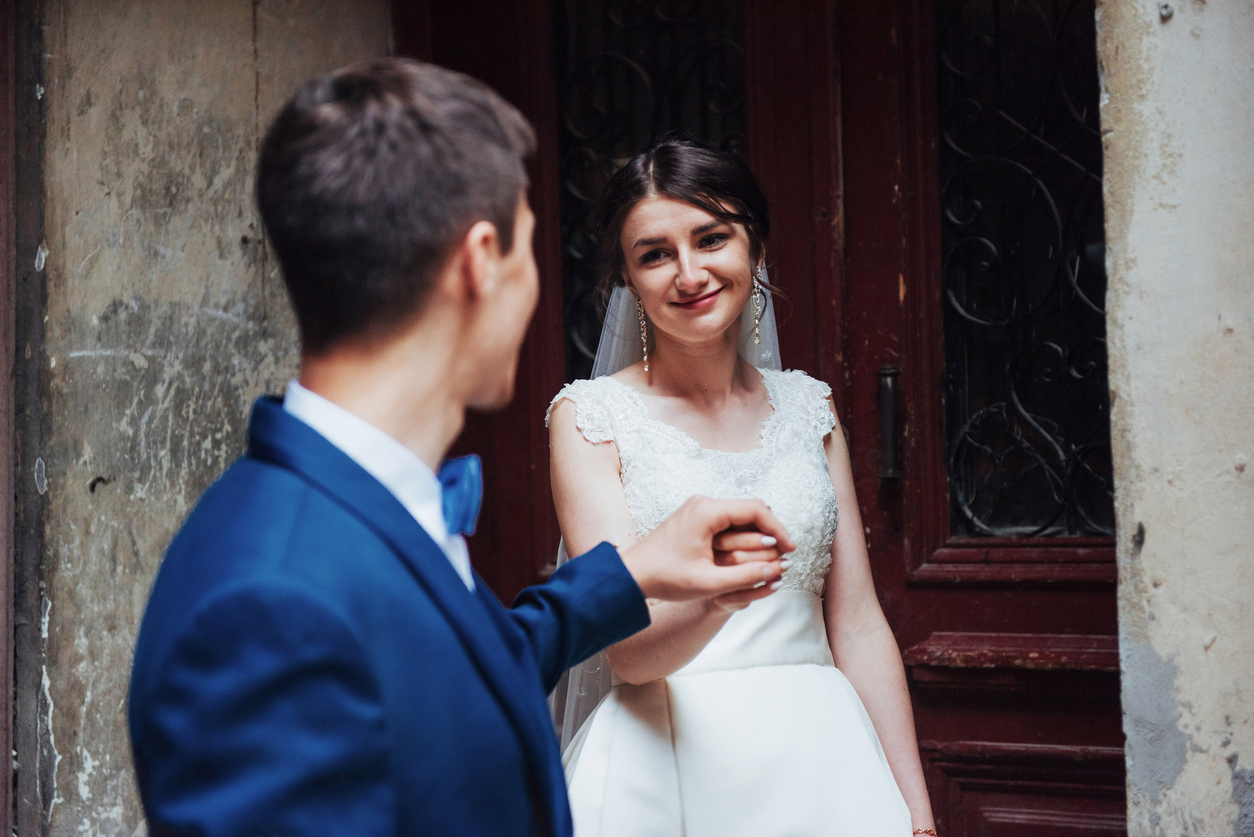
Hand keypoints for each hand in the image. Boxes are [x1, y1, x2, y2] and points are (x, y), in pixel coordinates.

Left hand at [618, 496, 794, 601]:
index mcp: (707, 511)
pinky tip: (751, 555)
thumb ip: (746, 576)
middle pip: (750, 509)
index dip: (778, 530)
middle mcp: (703, 502)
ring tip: (772, 557)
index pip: (757, 510)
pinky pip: (727, 521)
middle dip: (771, 531)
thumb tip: (779, 570)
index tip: (791, 551)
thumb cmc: (665, 578)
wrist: (632, 574)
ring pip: (740, 515)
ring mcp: (698, 508)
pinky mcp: (695, 517)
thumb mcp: (709, 582)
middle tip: (785, 556)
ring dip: (757, 535)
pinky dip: (742, 536)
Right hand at [711, 529, 793, 611]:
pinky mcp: (722, 599)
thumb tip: (777, 530)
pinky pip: (746, 597)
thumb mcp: (737, 538)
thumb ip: (751, 531)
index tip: (774, 539)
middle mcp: (708, 563)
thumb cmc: (730, 556)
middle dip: (767, 554)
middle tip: (783, 552)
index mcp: (709, 542)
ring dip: (770, 571)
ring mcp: (714, 584)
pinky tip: (778, 582)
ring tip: (786, 565)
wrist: (715, 585)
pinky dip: (766, 589)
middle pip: (737, 558)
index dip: (754, 538)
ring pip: (742, 577)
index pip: (729, 538)